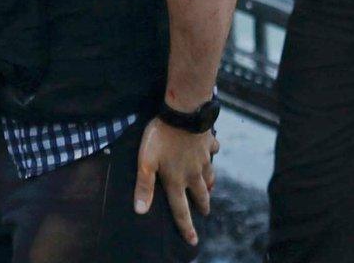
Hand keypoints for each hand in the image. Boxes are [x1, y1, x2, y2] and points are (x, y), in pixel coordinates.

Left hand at [134, 117, 219, 246]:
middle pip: (200, 195)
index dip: (186, 227)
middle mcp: (193, 173)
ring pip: (210, 176)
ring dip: (210, 184)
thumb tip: (140, 211)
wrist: (184, 113)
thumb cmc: (161, 137)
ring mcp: (203, 159)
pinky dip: (212, 156)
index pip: (181, 209)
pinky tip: (211, 153)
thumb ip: (144, 186)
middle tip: (204, 212)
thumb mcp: (146, 162)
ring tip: (210, 189)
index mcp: (177, 180)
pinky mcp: (208, 143)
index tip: (193, 240)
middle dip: (202, 205)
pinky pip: (213, 152)